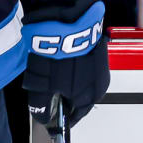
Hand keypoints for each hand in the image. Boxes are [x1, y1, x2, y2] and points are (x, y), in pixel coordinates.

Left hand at [21, 0, 108, 128]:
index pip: (76, 116)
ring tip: (54, 78)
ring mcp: (101, 68)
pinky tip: (63, 63)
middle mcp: (99, 85)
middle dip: (67, 100)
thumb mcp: (42, 88)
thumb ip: (41, 107)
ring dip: (71, 84)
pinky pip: (86, 68)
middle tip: (52, 97)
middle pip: (81, 99)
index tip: (53, 118)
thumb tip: (42, 118)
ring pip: (84, 82)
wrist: (68, 24)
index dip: (63, 118)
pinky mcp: (98, 52)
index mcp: (89, 98)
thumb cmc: (57, 58)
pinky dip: (75, 70)